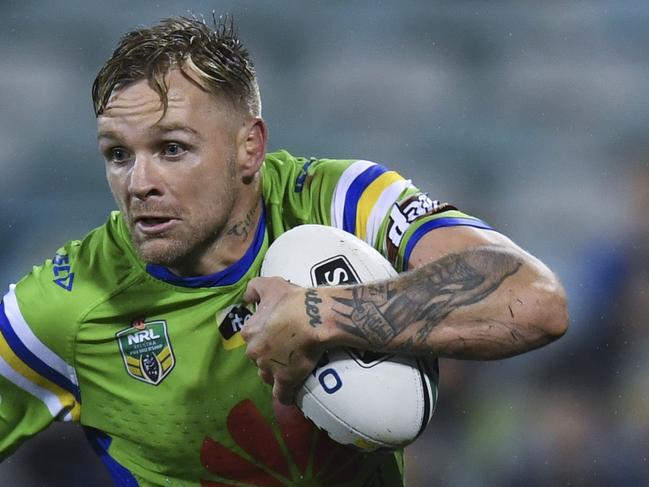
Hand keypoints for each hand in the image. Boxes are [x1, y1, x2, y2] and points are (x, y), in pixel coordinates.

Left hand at [242, 277, 325, 404]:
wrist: (313, 318)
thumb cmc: (292, 300)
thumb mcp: (270, 285)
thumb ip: (254, 288)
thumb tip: (246, 298)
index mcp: (249, 331)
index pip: (252, 338)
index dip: (265, 336)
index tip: (277, 334)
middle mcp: (254, 352)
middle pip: (259, 358)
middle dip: (269, 356)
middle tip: (287, 350)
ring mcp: (268, 368)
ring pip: (267, 376)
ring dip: (275, 374)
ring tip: (290, 369)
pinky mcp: (284, 381)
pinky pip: (282, 395)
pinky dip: (286, 395)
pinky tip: (291, 394)